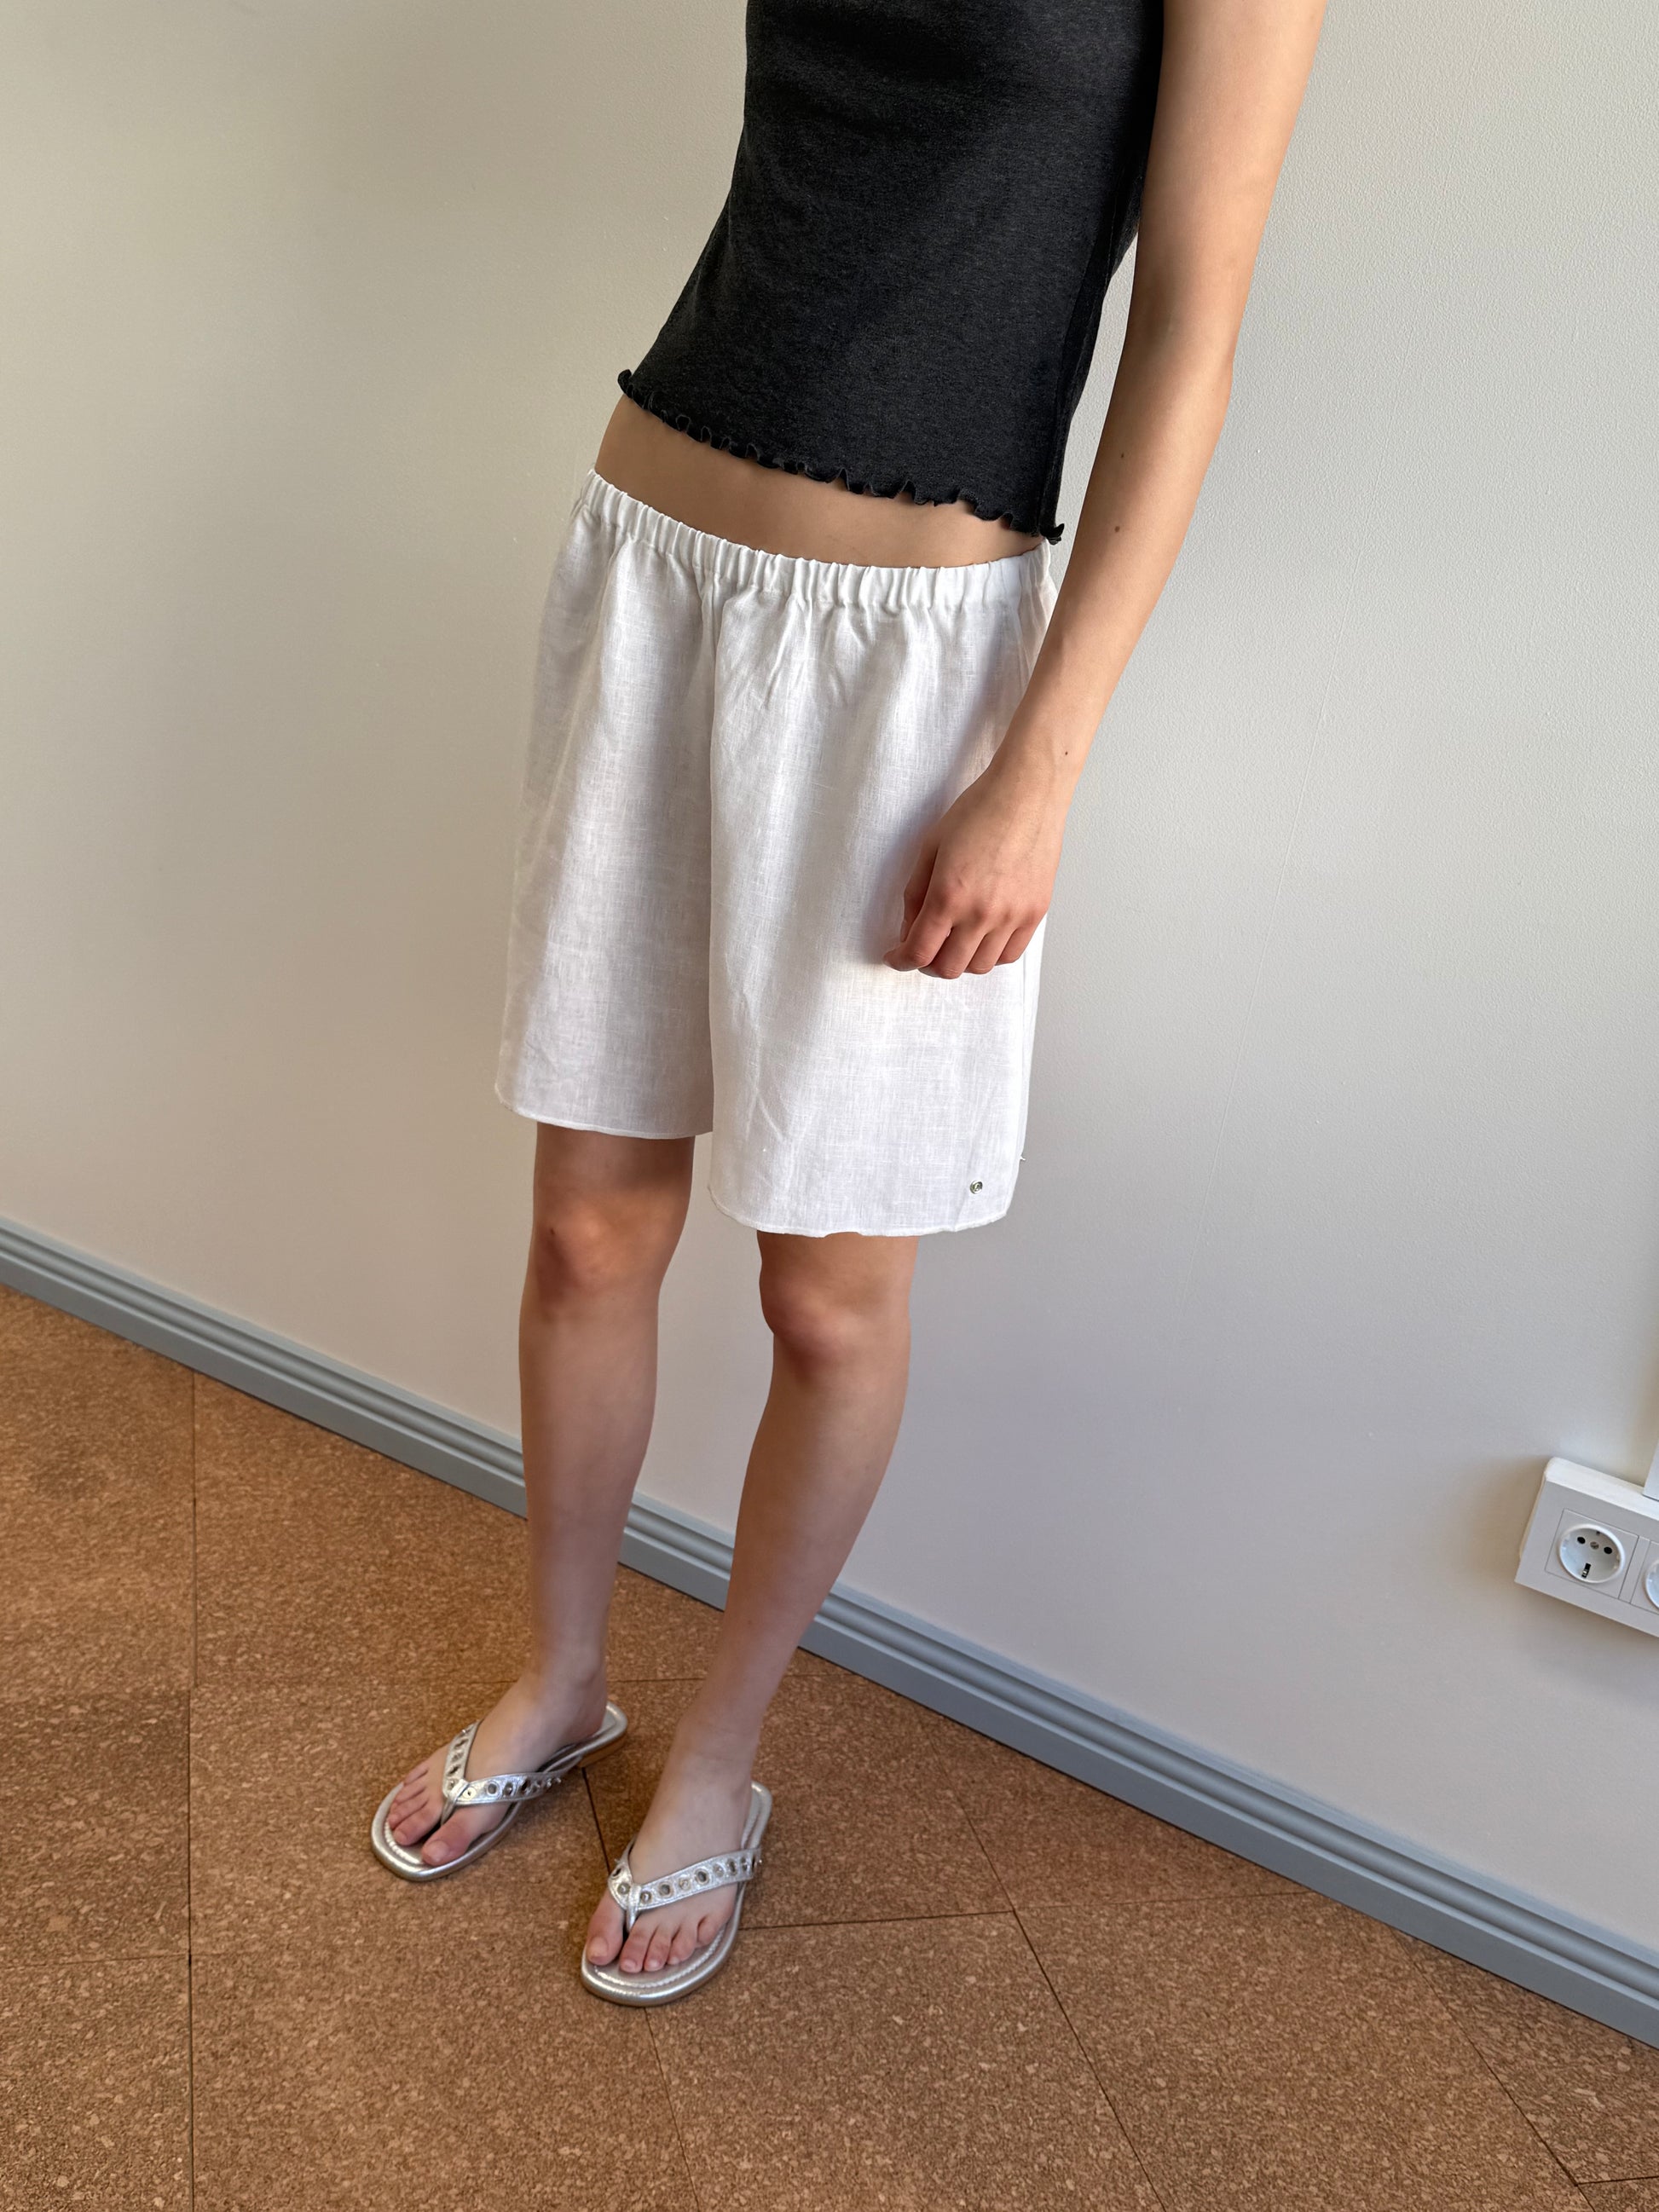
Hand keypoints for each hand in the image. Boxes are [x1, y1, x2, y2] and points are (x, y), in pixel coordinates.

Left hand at [882, 751, 1068, 978]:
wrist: (1027, 793)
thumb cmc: (978, 811)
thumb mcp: (930, 847)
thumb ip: (916, 894)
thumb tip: (909, 929)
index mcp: (949, 895)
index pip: (919, 951)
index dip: (902, 960)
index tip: (897, 957)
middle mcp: (982, 913)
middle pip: (948, 968)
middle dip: (928, 963)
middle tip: (925, 947)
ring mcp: (1012, 916)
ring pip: (980, 967)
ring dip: (961, 960)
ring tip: (955, 940)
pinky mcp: (1036, 913)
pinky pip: (1010, 955)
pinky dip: (991, 954)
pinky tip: (982, 937)